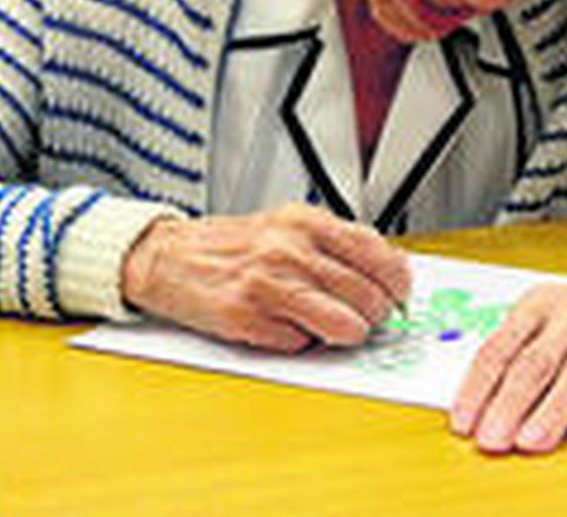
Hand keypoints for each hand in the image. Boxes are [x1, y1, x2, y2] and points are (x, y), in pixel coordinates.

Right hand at [120, 203, 410, 352]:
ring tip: (332, 327)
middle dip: (374, 315)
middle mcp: (290, 250)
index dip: (399, 283)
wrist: (167, 256)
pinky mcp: (247, 318)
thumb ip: (336, 243)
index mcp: (306, 222)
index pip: (379, 256)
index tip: (399, 295)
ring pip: (345, 326)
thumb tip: (389, 271)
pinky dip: (300, 342)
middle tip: (364, 317)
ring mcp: (268, 285)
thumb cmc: (231, 245)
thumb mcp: (288, 225)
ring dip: (346, 334)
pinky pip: (300, 344)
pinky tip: (284, 325)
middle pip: (368, 297)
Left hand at [449, 246, 566, 453]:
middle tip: (491, 439)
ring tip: (531, 441)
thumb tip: (485, 401)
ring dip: (553, 409)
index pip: (500, 348)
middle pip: (534, 363)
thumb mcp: (555, 313)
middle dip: (508, 405)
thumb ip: (522, 349)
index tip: (463, 420)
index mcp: (542, 305)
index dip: (478, 388)